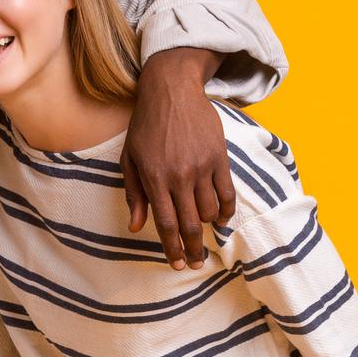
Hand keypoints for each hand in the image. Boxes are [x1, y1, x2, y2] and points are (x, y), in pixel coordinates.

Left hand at [122, 47, 235, 269]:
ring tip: (203, 235)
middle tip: (196, 264)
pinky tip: (221, 219)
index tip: (177, 265)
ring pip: (210, 211)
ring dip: (207, 227)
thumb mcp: (130, 160)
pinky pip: (228, 193)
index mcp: (154, 179)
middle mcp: (179, 176)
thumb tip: (136, 227)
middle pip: (190, 224)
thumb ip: (135, 195)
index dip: (172, 248)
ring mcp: (202, 167)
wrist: (172, 91)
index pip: (166, 224)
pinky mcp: (219, 157)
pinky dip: (226, 210)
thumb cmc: (145, 127)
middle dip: (193, 249)